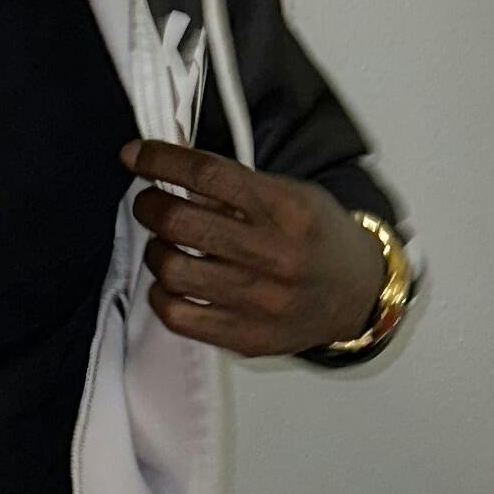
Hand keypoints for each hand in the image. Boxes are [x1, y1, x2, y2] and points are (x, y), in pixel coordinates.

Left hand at [119, 140, 387, 356]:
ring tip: (163, 244)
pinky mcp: (246, 337)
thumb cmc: (319, 238)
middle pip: (180, 222)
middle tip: (149, 203)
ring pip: (171, 270)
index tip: (134, 156)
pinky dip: (162, 294)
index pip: (207, 174)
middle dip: (149, 205)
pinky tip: (171, 283)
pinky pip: (178, 316)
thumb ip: (236, 184)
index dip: (160, 160)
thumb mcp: (292, 193)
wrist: (359, 295)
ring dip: (155, 250)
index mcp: (286, 209)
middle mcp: (273, 255)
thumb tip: (170, 170)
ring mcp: (260, 302)